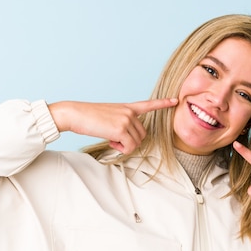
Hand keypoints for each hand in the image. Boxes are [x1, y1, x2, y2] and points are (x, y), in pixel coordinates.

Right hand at [49, 98, 177, 153]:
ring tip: (111, 139)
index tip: (175, 100)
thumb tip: (128, 141)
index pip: (148, 105)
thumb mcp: (108, 117)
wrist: (75, 114)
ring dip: (125, 146)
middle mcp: (129, 112)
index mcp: (126, 107)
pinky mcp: (121, 129)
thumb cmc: (88, 118)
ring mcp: (126, 119)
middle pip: (142, 134)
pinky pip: (129, 147)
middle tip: (115, 139)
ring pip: (137, 142)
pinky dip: (121, 149)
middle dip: (131, 142)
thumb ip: (122, 124)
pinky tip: (111, 142)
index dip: (162, 103)